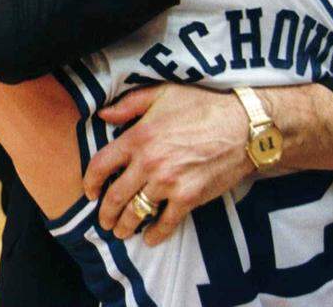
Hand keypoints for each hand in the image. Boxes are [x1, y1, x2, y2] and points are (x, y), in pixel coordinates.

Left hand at [83, 84, 251, 244]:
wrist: (243, 126)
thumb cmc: (204, 105)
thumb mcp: (163, 93)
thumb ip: (129, 104)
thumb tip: (103, 115)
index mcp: (138, 137)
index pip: (101, 164)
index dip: (90, 182)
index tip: (89, 192)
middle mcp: (148, 163)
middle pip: (115, 195)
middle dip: (106, 213)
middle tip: (103, 221)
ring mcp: (168, 183)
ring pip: (136, 212)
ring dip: (125, 226)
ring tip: (121, 232)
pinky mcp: (189, 198)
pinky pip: (166, 222)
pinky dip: (155, 234)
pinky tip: (150, 238)